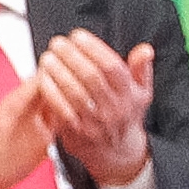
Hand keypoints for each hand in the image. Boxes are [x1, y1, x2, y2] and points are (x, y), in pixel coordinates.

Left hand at [34, 29, 155, 186]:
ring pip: (74, 92)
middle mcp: (113, 108)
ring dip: (58, 71)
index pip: (112, 67)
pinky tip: (43, 77)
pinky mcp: (76, 132)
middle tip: (58, 43)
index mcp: (129, 95)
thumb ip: (141, 69)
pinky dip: (50, 91)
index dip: (93, 48)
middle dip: (71, 56)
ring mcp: (95, 122)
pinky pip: (61, 109)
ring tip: (48, 57)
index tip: (77, 35)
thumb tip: (146, 49)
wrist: (117, 153)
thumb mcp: (140, 92)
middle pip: (91, 77)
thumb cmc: (125, 115)